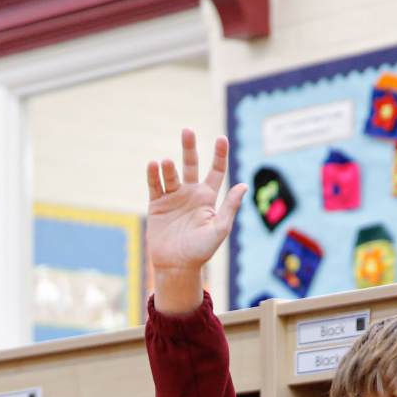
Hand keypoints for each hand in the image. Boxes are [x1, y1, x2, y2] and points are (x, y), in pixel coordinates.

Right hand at [146, 129, 245, 314]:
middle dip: (189, 147)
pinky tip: (153, 165)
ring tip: (164, 162)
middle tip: (187, 130)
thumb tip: (243, 185)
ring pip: (171, 174)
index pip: (216, 171)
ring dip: (168, 167)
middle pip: (191, 164)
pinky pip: (154, 186)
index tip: (221, 138)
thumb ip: (229, 206)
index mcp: (208, 198)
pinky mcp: (156, 205)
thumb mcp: (219, 229)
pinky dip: (153, 175)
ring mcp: (173, 198)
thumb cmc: (201, 251)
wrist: (176, 266)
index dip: (219, 155)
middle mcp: (190, 194)